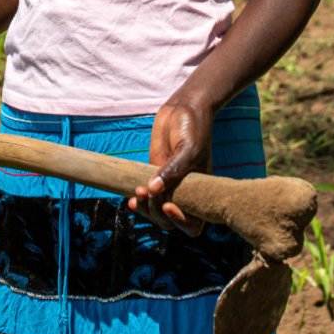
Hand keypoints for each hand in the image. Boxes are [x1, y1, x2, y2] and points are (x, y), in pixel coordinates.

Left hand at [127, 96, 211, 232]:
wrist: (183, 109)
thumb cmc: (194, 128)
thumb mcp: (188, 149)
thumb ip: (173, 170)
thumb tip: (154, 189)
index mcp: (203, 193)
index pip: (195, 224)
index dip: (181, 222)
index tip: (168, 205)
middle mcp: (187, 194)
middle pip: (171, 221)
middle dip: (156, 212)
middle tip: (147, 192)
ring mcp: (170, 187)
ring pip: (156, 213)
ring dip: (145, 208)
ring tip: (137, 193)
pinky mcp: (155, 178)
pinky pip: (147, 199)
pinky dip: (139, 202)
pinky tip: (131, 198)